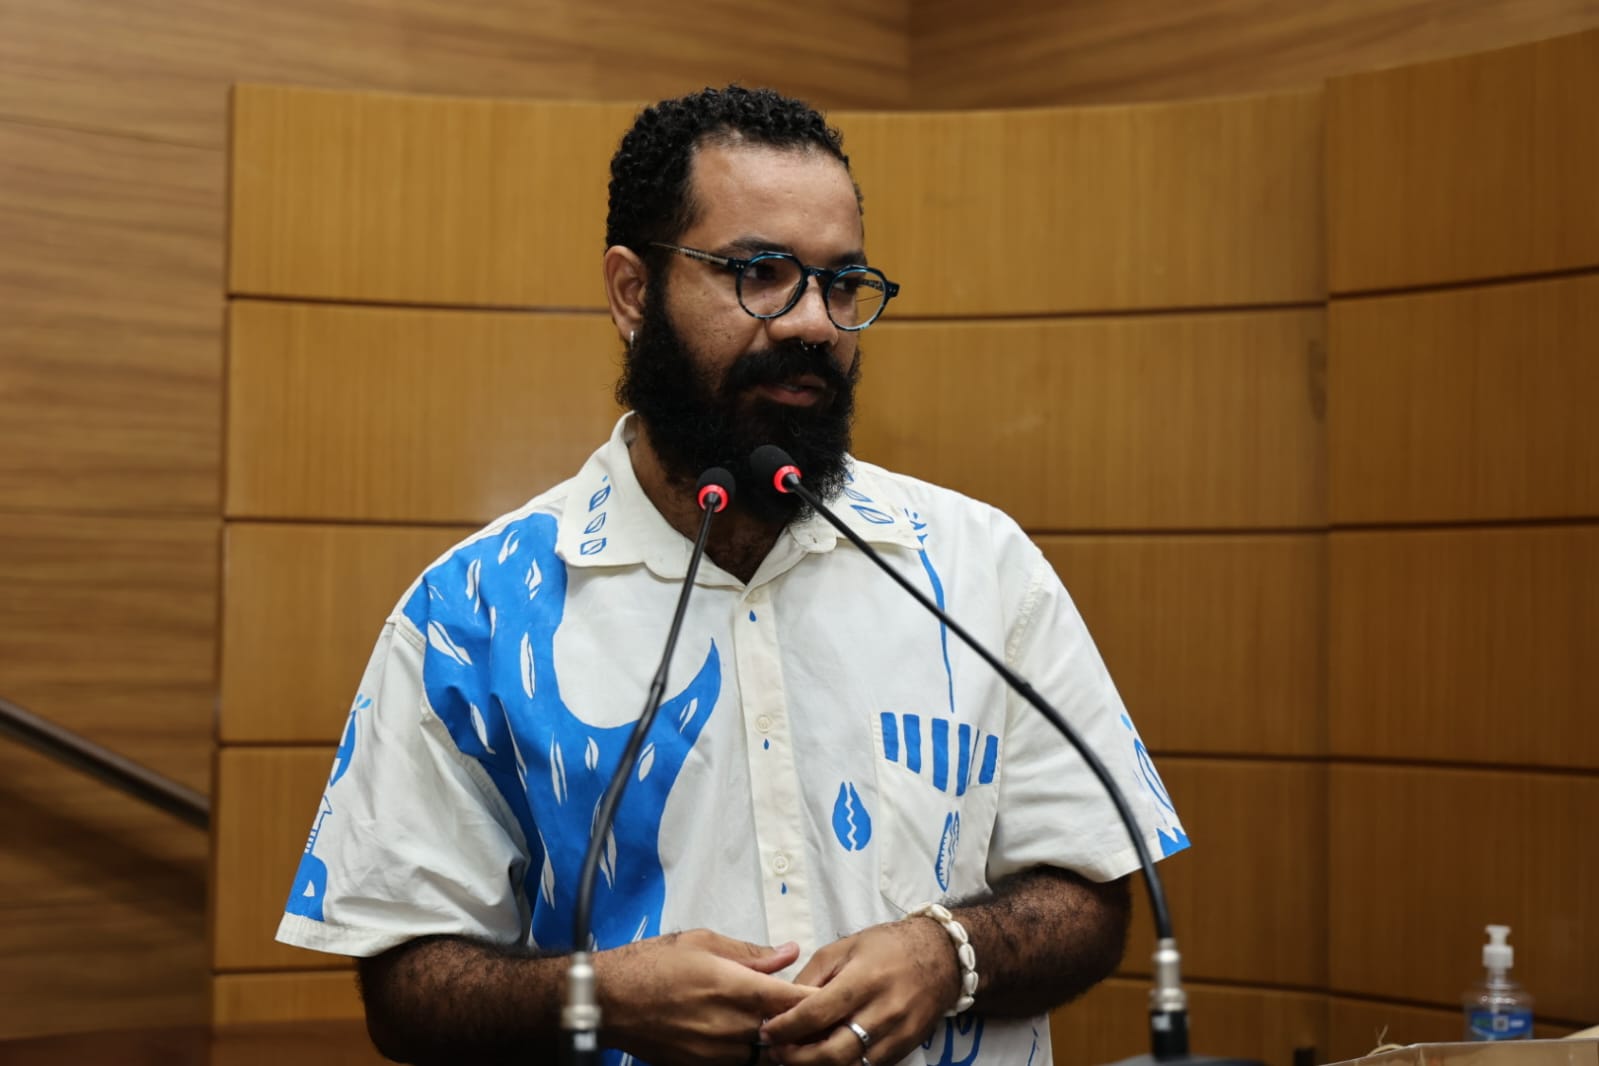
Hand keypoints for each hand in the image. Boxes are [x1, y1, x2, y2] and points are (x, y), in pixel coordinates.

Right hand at [595, 929, 813, 1065]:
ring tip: (778, 1025)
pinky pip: (739, 1063)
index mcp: (735, 989)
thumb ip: (752, 953)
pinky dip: (749, 1052)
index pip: (794, 1001)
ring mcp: (716, 1053)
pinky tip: (746, 1036)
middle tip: (808, 1011)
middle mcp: (731, 1026)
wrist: (609, 1000)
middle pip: (784, 1033)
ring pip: (764, 1053)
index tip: (826, 995)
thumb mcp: (703, 943)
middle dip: (797, 1022)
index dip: (814, 999)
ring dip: (775, 1040)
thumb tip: (789, 952)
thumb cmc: (652, 964)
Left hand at [759, 918, 957, 1065]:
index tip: (767, 1031)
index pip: (816, 1014)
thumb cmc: (887, 947)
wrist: (941, 957)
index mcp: (863, 980)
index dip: (785, 1028)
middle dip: (797, 1058)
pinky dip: (843, 1065)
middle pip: (832, 1053)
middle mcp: (882, 1012)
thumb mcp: (844, 948)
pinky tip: (826, 1056)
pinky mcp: (904, 1050)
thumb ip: (812, 977)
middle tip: (777, 1052)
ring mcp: (896, 1035)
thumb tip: (783, 1006)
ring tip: (798, 1056)